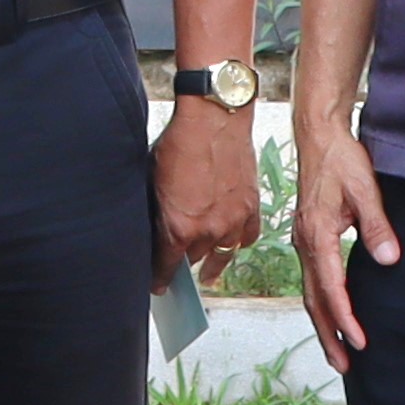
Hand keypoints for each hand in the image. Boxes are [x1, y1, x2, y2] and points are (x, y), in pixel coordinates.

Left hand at [151, 97, 263, 279]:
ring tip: (208, 274)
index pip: (166, 266)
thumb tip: (154, 227)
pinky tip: (233, 244)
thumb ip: (156, 210)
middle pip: (193, 260)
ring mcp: (233, 221)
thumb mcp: (152, 180)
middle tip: (176, 269)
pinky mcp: (251, 207)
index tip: (158, 287)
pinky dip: (239, 241)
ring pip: (222, 254)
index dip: (160, 279)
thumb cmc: (179, 142)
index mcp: (178, 227)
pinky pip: (247, 237)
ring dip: (212, 264)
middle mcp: (208, 231)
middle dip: (182, 264)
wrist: (214, 118)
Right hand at [291, 125, 397, 369]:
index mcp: (317, 235)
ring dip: (323, 323)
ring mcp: (303, 241)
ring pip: (311, 292)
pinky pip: (313, 279)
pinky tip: (332, 312)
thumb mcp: (365, 190)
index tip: (361, 341)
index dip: (345, 317)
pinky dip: (321, 303)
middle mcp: (304, 243)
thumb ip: (377, 226)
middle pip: (314, 299)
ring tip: (338, 350)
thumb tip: (388, 259)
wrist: (318, 136)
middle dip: (328, 334)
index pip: (331, 287)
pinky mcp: (308, 237)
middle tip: (343, 366)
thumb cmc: (341, 160)